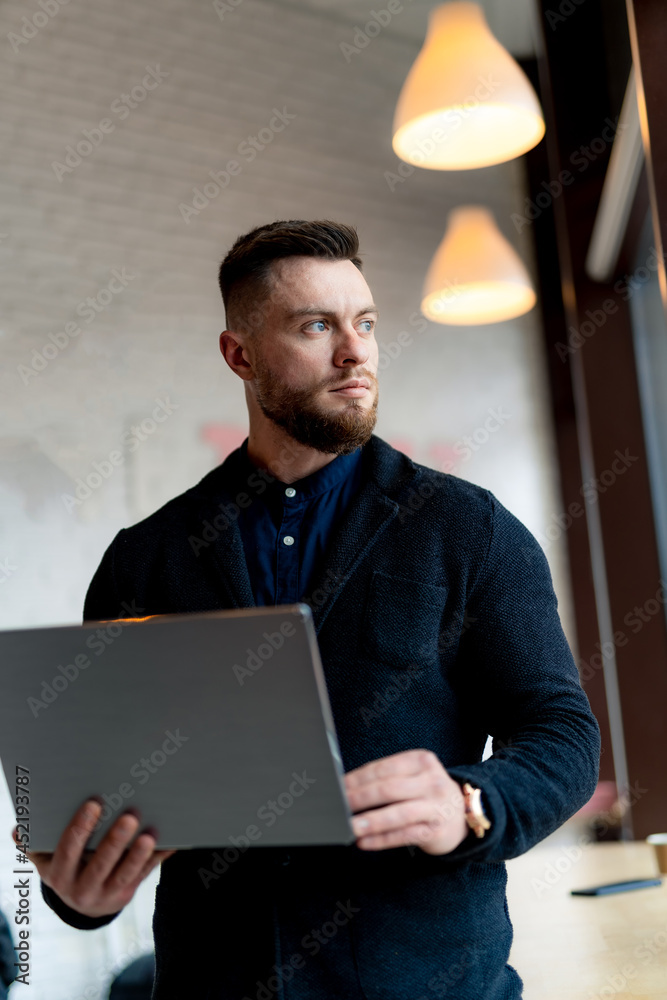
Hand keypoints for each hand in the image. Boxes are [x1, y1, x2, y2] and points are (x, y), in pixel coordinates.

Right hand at [12, 798, 175, 918]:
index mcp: (60, 875)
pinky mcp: (126, 893)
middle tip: (129, 816)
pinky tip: (170, 842)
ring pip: (124, 875)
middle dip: (115, 841)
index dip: (81, 828)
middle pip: (100, 865)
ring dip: (138, 855)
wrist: (82, 906)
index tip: (93, 804)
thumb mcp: (46, 861)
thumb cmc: (65, 868)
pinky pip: (143, 875)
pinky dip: (157, 859)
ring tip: (150, 834)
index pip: (69, 849)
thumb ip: (35, 844)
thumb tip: (19, 830)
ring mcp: (105, 894)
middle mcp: (81, 888)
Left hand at [343, 749, 468, 854]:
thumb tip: (348, 787)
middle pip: (389, 789)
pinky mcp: (436, 830)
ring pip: (398, 813)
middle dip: (360, 798)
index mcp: (421, 761)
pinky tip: (365, 842)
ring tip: (351, 826)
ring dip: (371, 821)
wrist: (463, 815)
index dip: (358, 778)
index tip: (338, 787)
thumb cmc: (428, 793)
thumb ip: (387, 778)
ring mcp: (436, 807)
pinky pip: (404, 835)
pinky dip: (382, 839)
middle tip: (340, 806)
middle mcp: (431, 782)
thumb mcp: (414, 776)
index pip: (384, 768)